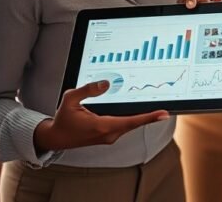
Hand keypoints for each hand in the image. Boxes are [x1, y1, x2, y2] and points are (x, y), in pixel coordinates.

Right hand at [34, 81, 169, 150]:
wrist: (56, 138)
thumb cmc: (63, 120)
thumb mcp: (70, 99)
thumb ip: (88, 89)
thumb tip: (105, 83)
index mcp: (102, 126)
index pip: (131, 121)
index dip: (148, 117)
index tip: (163, 114)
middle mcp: (108, 134)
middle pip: (134, 123)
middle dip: (149, 115)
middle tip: (164, 109)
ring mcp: (109, 137)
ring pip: (129, 125)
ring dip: (141, 118)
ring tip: (155, 110)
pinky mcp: (108, 136)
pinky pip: (124, 126)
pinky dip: (132, 119)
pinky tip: (137, 114)